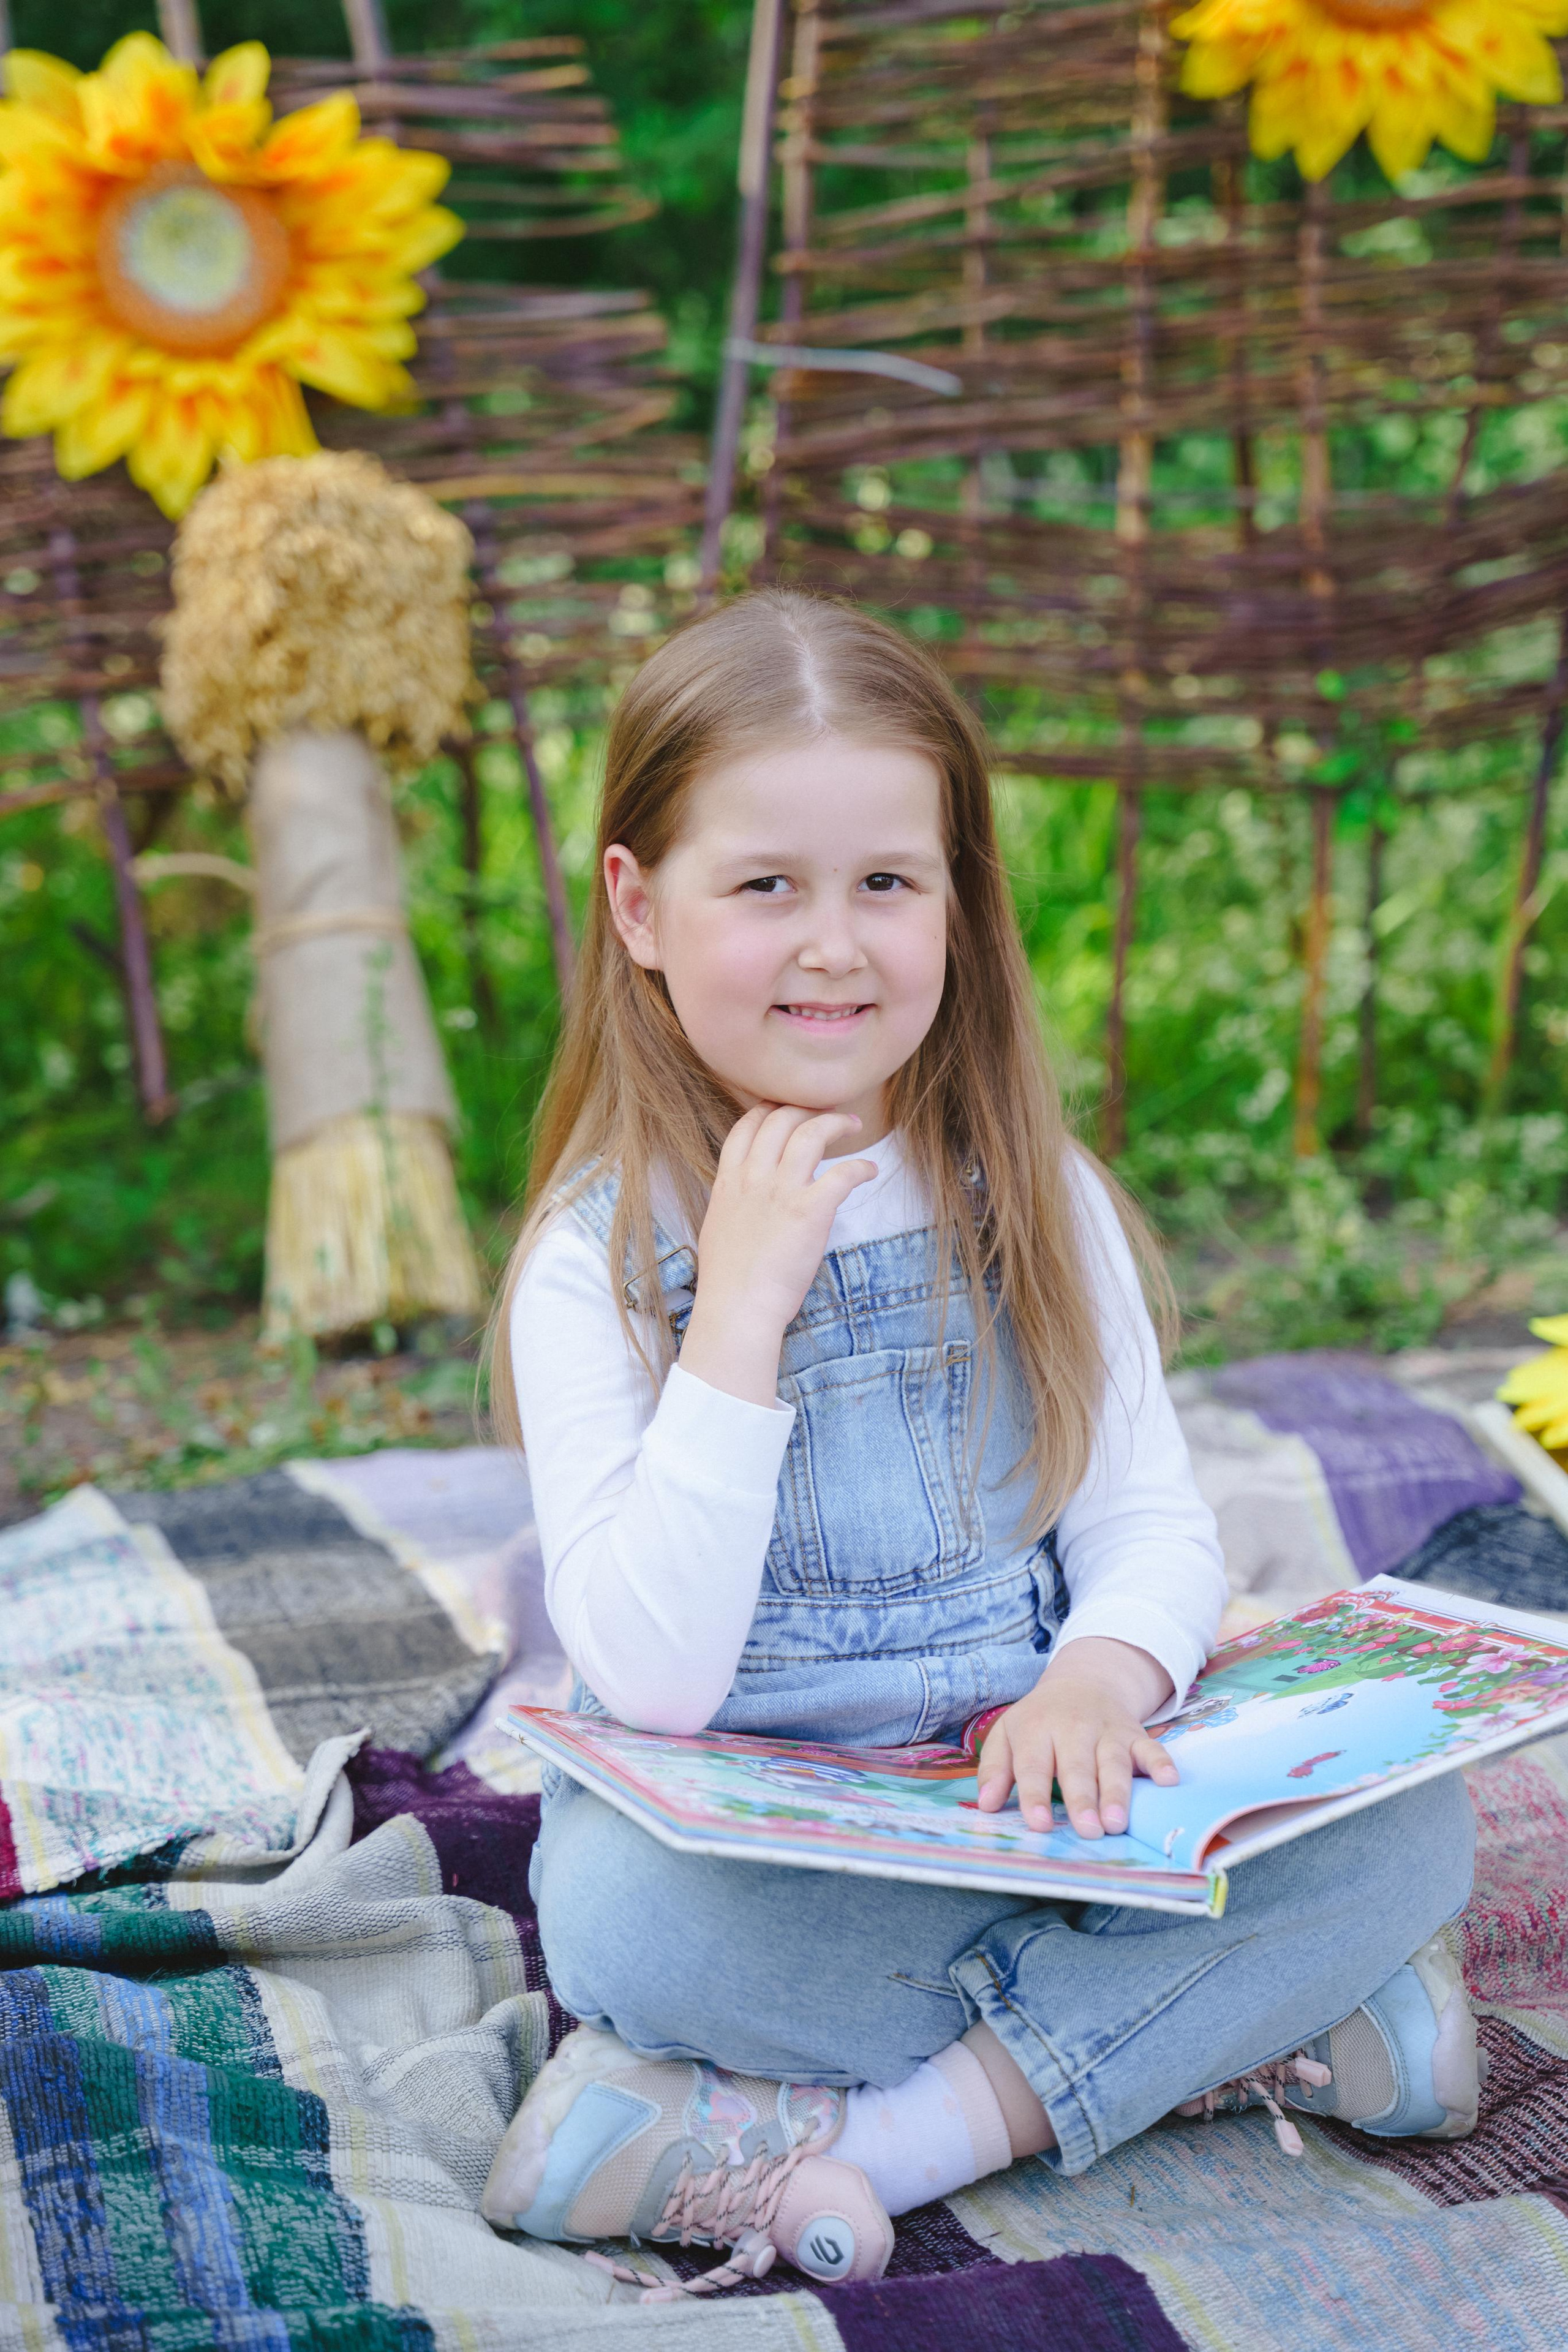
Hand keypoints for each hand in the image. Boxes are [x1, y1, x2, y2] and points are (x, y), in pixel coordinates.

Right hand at [678, 1106, 877, 1406]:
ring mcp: (782, 1191)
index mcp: (729, 1182)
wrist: (737, 1308)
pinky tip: (870, 1171)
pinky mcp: (811, 1210)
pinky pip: (843, 1172)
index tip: (788, 1109)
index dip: (770, 1109)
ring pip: (811, 1132)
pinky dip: (861, 1167)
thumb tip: (741, 1198)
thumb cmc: (728, 1281)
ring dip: (836, 1122)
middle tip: (827, 1114)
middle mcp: (754, 1178)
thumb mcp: (718, 1229)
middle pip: (780, 1119)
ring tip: (853, 1123)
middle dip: (807, 1108)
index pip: (748, 1125)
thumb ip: (732, 1204)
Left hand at [975, 1638, 1178, 1840]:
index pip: (1034, 1765)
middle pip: (1077, 1766)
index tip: (1041, 1825)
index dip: (1035, 1795)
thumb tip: (987, 1805)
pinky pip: (1151, 1747)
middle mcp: (1072, 1728)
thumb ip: (996, 1769)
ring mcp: (1107, 1730)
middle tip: (1088, 1830)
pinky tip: (1169, 1780)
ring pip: (1113, 1761)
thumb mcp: (1008, 1735)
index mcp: (1036, 1729)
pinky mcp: (1135, 1733)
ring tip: (1117, 1822)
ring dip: (1117, 1791)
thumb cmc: (1040, 1719)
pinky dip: (1161, 1762)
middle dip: (1083, 1798)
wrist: (1084, 1680)